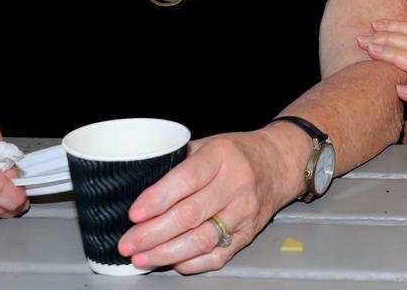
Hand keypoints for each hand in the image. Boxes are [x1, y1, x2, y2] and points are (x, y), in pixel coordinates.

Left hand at [118, 131, 286, 273]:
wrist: (278, 163)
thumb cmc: (237, 152)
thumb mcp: (210, 143)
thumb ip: (180, 161)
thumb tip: (141, 185)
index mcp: (222, 155)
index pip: (187, 179)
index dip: (158, 199)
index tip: (135, 214)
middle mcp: (236, 183)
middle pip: (190, 214)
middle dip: (153, 233)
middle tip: (128, 243)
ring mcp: (244, 210)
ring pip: (202, 239)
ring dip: (166, 253)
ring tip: (142, 258)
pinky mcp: (249, 233)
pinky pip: (217, 255)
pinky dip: (190, 263)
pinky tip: (171, 261)